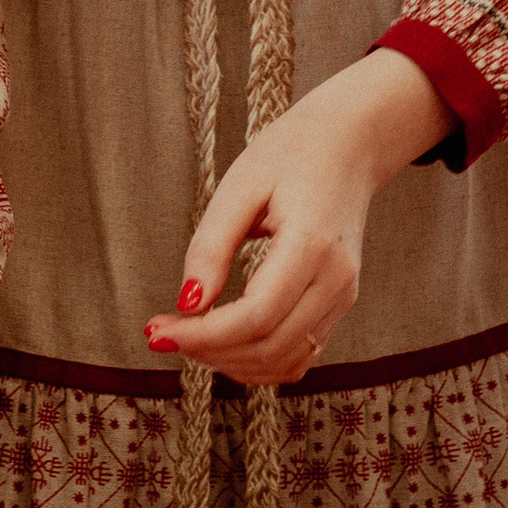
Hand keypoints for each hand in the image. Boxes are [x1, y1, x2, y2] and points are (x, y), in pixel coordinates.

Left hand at [147, 47, 448, 386]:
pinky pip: (301, 354)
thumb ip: (211, 246)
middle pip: (271, 347)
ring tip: (189, 338)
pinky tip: (224, 341)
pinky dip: (259, 360)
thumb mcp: (239, 185)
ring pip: (287, 361)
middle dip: (210, 352)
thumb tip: (187, 304)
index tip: (158, 330)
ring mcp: (344, 295)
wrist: (350, 143)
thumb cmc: (291, 154)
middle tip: (163, 333)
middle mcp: (336, 279)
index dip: (204, 335)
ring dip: (232, 363)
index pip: (257, 316)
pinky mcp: (340, 302)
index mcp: (312, 244)